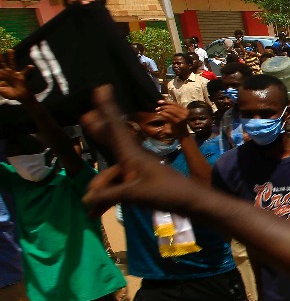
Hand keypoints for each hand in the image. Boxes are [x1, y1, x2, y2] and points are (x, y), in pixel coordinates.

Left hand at [0, 52, 33, 101]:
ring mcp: (14, 73)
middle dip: (0, 58)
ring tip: (10, 49)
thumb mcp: (1, 90)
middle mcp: (7, 73)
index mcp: (1, 76)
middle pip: (3, 63)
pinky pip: (25, 71)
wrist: (20, 97)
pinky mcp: (21, 76)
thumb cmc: (10, 94)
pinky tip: (31, 66)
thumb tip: (0, 83)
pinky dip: (28, 69)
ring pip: (12, 63)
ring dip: (11, 57)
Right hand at [81, 87, 200, 215]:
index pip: (116, 127)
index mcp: (133, 155)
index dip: (108, 109)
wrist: (193, 203)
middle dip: (100, 134)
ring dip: (100, 192)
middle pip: (111, 144)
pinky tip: (95, 211)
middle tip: (87, 117)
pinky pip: (119, 188)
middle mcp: (134, 159)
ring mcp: (138, 171)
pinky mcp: (142, 183)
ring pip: (112, 175)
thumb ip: (110, 194)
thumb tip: (86, 198)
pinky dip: (108, 200)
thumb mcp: (137, 194)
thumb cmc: (168, 193)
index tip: (102, 88)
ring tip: (90, 212)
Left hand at [154, 100, 189, 133]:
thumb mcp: (178, 116)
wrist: (182, 134)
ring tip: (158, 111)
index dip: (166, 101)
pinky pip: (168, 115)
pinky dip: (162, 114)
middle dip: (163, 106)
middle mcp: (184, 113)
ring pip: (169, 110)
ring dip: (162, 109)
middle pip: (171, 106)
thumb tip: (163, 103)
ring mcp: (181, 117)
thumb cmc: (179, 125)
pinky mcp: (177, 121)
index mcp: (185, 110)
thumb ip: (173, 110)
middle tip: (157, 108)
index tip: (159, 102)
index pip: (175, 103)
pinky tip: (159, 114)